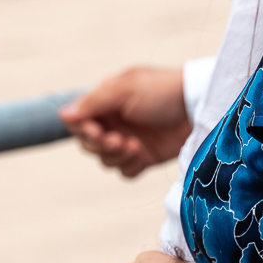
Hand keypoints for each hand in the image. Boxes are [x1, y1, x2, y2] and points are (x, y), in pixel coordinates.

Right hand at [60, 66, 191, 177]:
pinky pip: (124, 171)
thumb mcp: (125, 90)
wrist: (199, 106)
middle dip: (100, 145)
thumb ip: (93, 103)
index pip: (78, 121)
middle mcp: (115, 121)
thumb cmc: (162, 91)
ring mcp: (129, 140)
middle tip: (118, 140)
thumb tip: (62, 114)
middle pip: (88, 144)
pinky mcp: (145, 157)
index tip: (96, 130)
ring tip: (134, 146)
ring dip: (115, 156)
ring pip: (105, 160)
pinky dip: (128, 166)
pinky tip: (140, 154)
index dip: (83, 129)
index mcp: (106, 101)